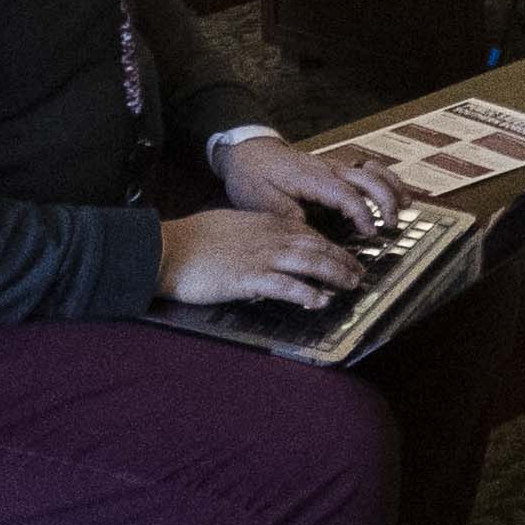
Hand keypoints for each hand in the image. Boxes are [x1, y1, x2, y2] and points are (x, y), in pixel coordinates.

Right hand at [156, 205, 365, 311]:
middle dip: (341, 260)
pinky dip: (307, 293)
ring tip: (350, 285)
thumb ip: (252, 234)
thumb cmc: (191, 239)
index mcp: (263, 223)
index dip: (329, 246)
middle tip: (358, 273)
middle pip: (316, 246)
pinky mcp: (248, 278)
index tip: (343, 256)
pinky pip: (286, 286)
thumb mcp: (228, 226)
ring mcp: (260, 257)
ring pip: (309, 262)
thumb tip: (266, 247)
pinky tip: (320, 301)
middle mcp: (268, 237)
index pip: (307, 233)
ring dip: (334, 274)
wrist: (166, 248)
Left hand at [202, 126, 396, 235]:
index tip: (370, 232)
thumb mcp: (262, 201)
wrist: (248, 152)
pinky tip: (393, 191)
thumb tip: (310, 237)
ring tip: (405, 205)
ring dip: (391, 186)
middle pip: (368, 179)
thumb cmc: (253, 176)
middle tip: (391, 225)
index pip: (345, 195)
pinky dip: (384, 178)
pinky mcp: (334, 168)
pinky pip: (366, 169)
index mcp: (311, 178)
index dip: (361, 214)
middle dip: (385, 200)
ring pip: (372, 170)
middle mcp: (328, 169)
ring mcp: (333, 166)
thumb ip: (288, 218)